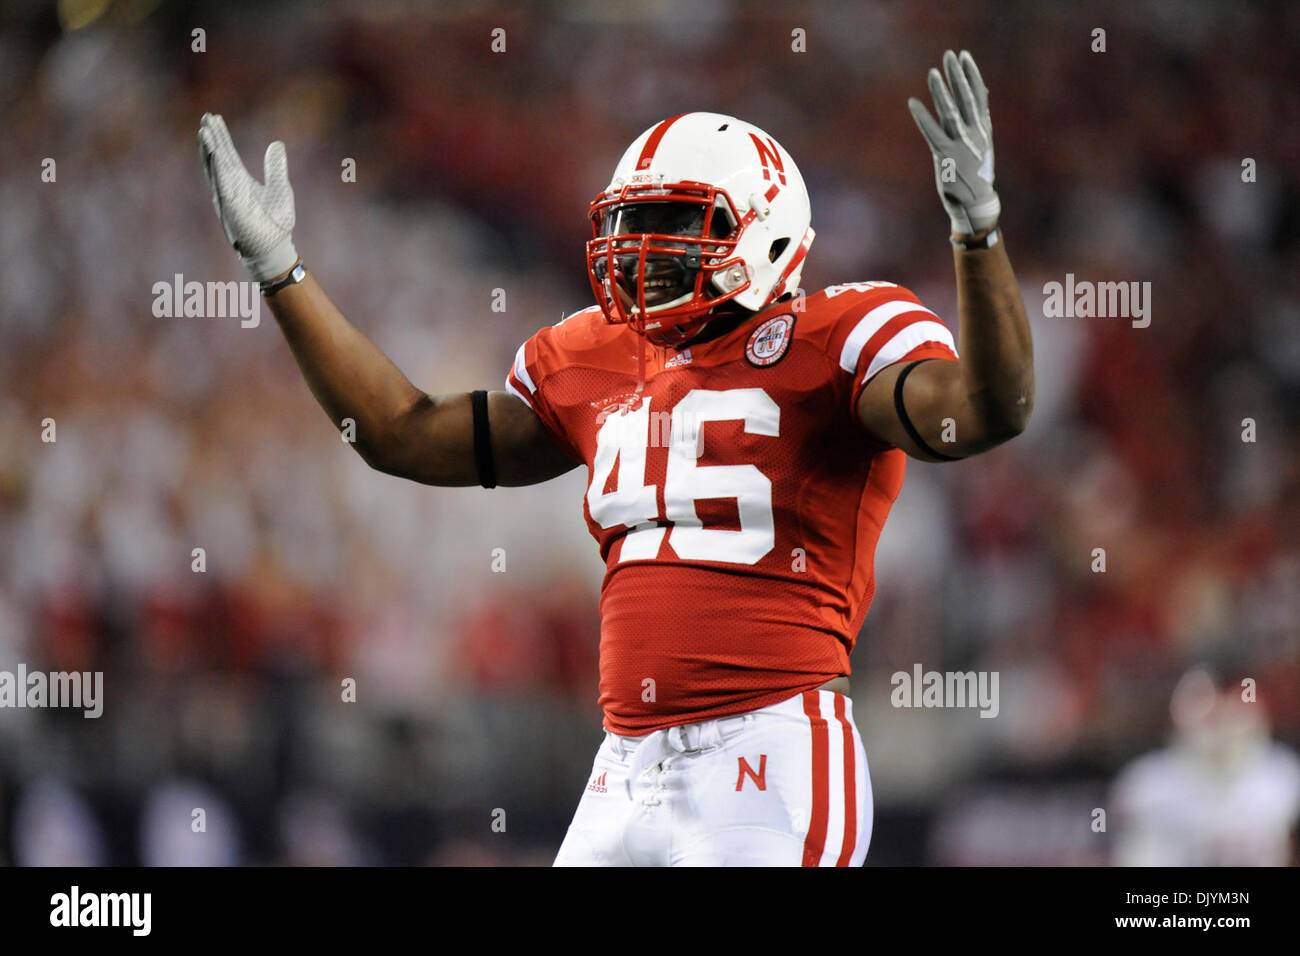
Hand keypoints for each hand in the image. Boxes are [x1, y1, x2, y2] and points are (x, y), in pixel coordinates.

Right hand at [198, 113, 297, 281]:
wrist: (274, 248)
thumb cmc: (276, 222)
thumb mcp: (280, 188)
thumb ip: (275, 167)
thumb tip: (277, 144)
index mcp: (239, 180)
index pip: (227, 153)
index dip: (220, 136)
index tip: (213, 117)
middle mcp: (230, 186)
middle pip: (218, 156)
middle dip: (211, 137)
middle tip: (206, 116)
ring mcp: (228, 196)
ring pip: (215, 169)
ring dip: (209, 150)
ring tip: (204, 130)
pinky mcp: (232, 207)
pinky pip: (222, 185)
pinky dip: (218, 169)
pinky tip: (214, 154)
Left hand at [908, 50, 999, 236]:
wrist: (976, 203)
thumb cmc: (976, 173)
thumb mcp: (983, 143)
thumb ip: (979, 118)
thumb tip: (982, 94)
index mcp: (983, 129)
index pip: (979, 96)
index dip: (971, 75)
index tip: (964, 57)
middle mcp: (974, 134)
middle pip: (965, 98)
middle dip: (957, 76)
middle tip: (949, 55)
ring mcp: (960, 145)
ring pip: (951, 112)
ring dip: (941, 92)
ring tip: (933, 73)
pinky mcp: (945, 156)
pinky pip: (932, 132)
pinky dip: (923, 117)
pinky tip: (913, 103)